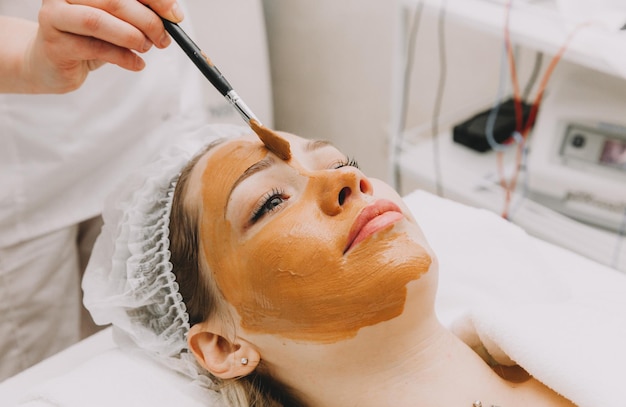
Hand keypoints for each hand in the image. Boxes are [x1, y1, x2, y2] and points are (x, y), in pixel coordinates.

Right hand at [28, 0, 183, 92]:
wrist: (51, 64)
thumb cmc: (87, 39)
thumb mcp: (116, 22)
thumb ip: (139, 15)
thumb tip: (172, 15)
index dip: (154, 0)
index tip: (175, 16)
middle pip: (113, 1)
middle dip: (147, 20)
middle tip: (164, 38)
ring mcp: (55, 17)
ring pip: (98, 21)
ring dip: (131, 37)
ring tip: (147, 48)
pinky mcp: (55, 45)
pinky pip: (96, 49)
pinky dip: (124, 58)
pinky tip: (137, 64)